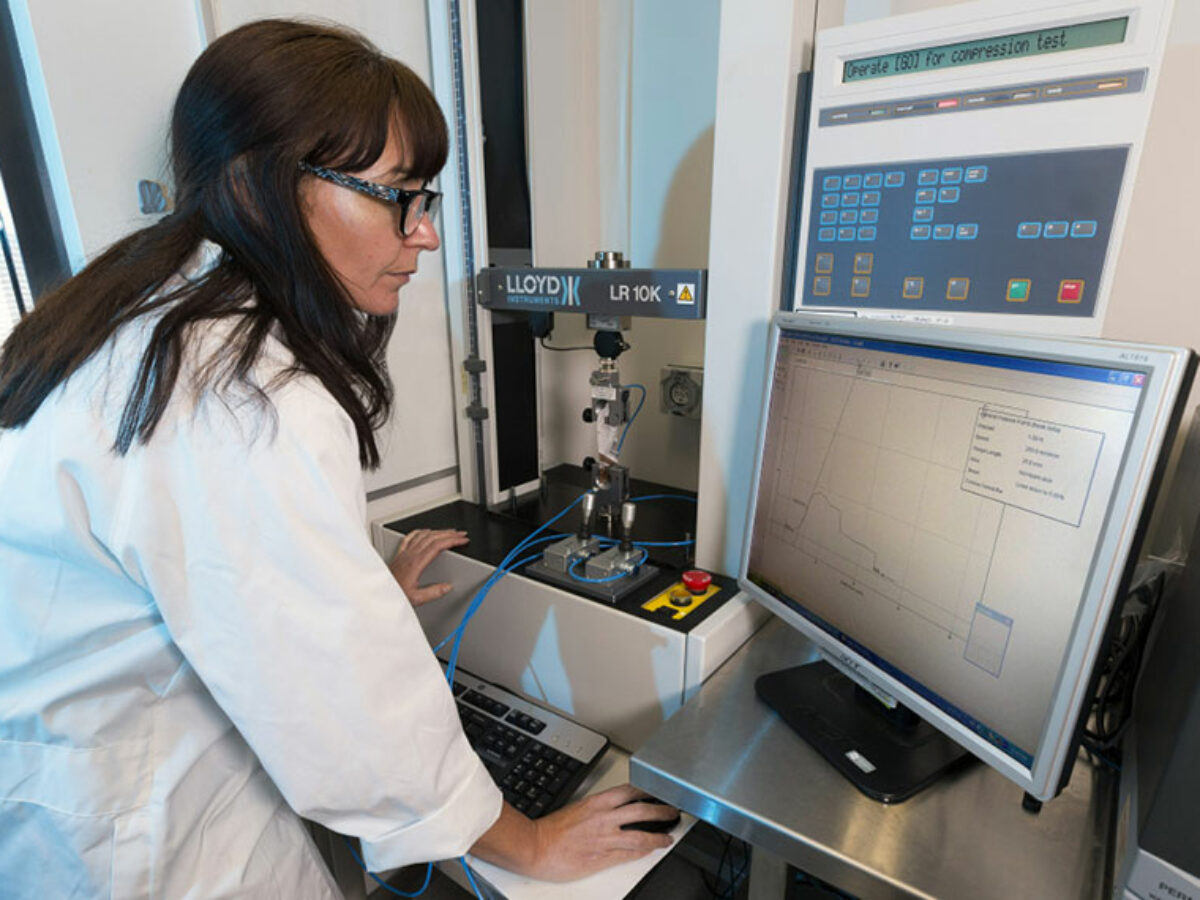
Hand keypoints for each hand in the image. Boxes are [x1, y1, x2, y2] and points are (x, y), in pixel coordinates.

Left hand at [387, 528, 468, 606]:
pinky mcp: (398, 556)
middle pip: (432, 537)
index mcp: (416, 563)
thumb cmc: (393, 594)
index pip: (437, 545)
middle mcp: (409, 555)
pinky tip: (423, 531)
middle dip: (449, 533)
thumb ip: (434, 592)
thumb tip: (448, 586)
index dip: (452, 540)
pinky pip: (409, 538)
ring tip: (448, 531)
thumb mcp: (416, 599)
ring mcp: (403, 554)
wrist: (376, 594)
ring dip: (437, 531)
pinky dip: (419, 532)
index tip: (462, 539)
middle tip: (461, 534)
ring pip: (422, 535)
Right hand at [470, 785, 674, 881]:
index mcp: (596, 802)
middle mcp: (604, 818)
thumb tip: (610, 811)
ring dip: (657, 836)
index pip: (629, 791)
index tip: (658, 792)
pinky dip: (642, 852)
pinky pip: (629, 854)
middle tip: (672, 812)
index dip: (647, 791)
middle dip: (660, 811)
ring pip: (640, 836)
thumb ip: (596, 809)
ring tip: (667, 837)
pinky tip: (649, 851)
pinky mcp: (603, 857)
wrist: (536, 846)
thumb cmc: (551, 829)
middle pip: (641, 811)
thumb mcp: (577, 808)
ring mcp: (605, 838)